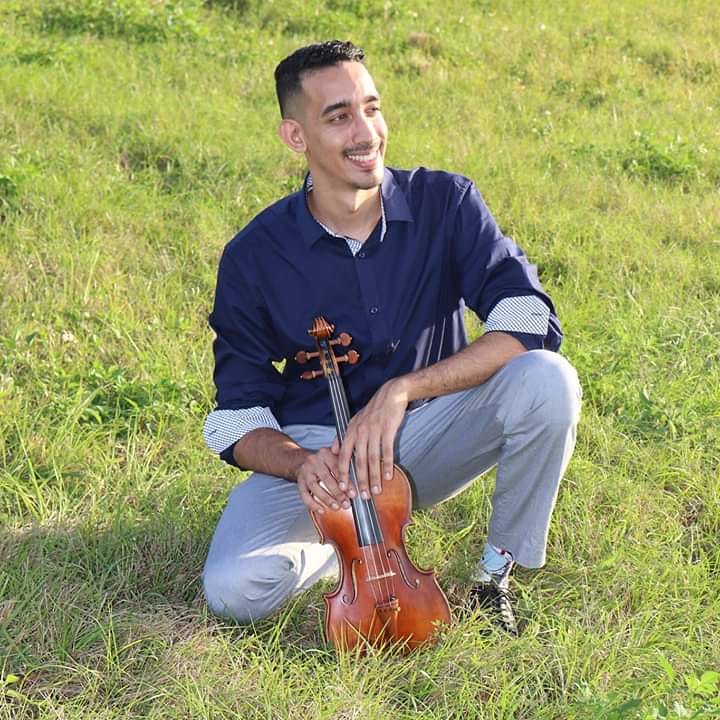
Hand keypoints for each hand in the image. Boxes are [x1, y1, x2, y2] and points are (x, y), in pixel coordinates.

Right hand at [295, 446, 354, 513]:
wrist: (303, 461)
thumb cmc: (325, 462)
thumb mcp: (334, 456)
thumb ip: (346, 461)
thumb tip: (362, 471)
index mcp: (325, 453)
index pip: (337, 468)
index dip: (346, 482)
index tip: (354, 494)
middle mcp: (314, 461)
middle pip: (326, 478)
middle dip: (337, 493)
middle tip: (347, 504)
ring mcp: (305, 472)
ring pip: (315, 487)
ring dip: (327, 499)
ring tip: (337, 507)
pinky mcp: (299, 482)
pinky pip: (304, 494)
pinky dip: (313, 504)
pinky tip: (322, 510)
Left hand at [335, 377, 408, 500]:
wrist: (390, 394)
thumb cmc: (373, 410)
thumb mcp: (355, 420)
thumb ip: (344, 436)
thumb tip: (334, 450)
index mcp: (351, 431)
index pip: (344, 456)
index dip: (343, 473)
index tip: (344, 488)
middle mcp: (360, 432)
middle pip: (358, 461)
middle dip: (360, 481)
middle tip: (362, 496)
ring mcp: (374, 431)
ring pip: (373, 459)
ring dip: (374, 477)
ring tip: (376, 491)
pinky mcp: (387, 429)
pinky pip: (386, 451)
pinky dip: (387, 465)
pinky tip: (388, 476)